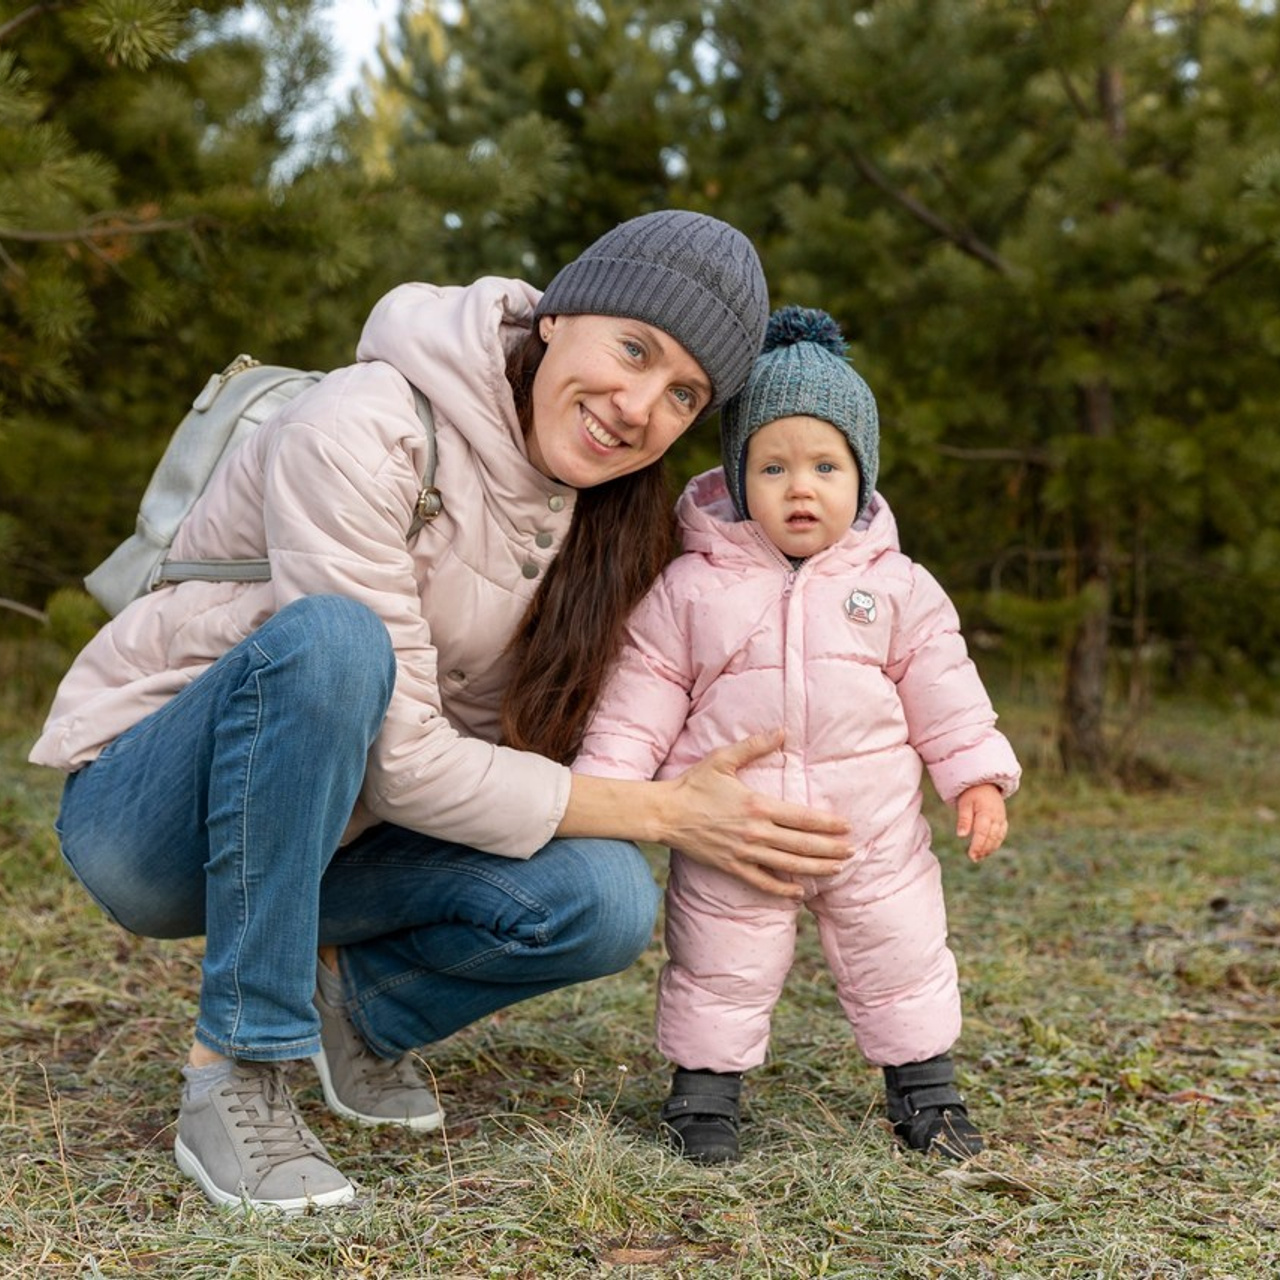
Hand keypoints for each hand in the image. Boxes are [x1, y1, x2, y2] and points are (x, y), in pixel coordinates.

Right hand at [662, 731, 852, 898]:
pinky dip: (782, 890)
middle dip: (829, 849)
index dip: (827, 824)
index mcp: (757, 805)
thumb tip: (781, 730)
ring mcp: (744, 852)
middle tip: (851, 852)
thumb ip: (755, 745)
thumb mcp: (723, 759)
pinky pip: (762, 882)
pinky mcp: (731, 866)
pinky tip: (798, 893)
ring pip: (787, 865)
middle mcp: (755, 832)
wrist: (665, 813)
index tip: (846, 826)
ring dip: (815, 869)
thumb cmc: (694, 784)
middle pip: (801, 844)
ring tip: (836, 870)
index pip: (802, 817)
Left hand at [956, 783, 1007, 861]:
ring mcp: (1001, 819)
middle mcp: (996, 817)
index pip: (982, 833)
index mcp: (986, 812)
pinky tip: (988, 850)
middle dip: (983, 850)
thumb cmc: (971, 794)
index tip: (971, 855)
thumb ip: (964, 819)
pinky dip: (996, 843)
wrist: (985, 784)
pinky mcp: (1003, 819)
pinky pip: (1002, 834)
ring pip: (998, 837)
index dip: (977, 845)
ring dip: (990, 849)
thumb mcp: (964, 804)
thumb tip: (961, 835)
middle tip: (974, 859)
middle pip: (991, 837)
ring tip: (980, 857)